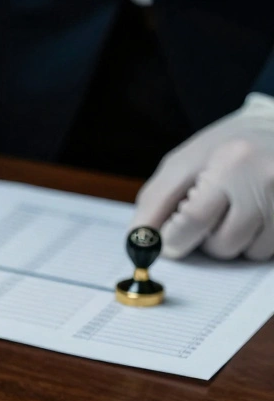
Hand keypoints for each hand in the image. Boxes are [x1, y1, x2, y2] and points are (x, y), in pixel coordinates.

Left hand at [131, 93, 273, 260]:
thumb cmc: (223, 148)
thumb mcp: (182, 163)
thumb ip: (155, 202)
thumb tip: (139, 242)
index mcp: (231, 162)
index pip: (193, 220)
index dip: (172, 239)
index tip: (166, 241)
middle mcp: (265, 178)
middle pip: (222, 244)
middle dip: (204, 241)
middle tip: (204, 218)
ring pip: (247, 252)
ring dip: (232, 242)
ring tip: (233, 212)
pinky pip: (268, 251)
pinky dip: (255, 241)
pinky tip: (255, 215)